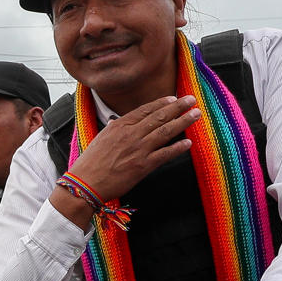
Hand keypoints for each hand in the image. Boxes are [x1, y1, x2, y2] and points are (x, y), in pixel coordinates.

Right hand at [69, 94, 199, 198]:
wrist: (86, 182)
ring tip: (195, 115)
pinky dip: (177, 148)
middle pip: (159, 117)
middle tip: (191, 100)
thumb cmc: (91, 162)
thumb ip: (113, 128)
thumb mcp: (101, 138)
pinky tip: (188, 143)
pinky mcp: (143, 166)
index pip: (145, 110)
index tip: (173, 98)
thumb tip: (116, 121)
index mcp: (120, 125)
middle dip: (178, 107)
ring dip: (182, 122)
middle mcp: (131, 134)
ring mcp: (139, 150)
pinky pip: (164, 154)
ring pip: (165, 131)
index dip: (162, 103)